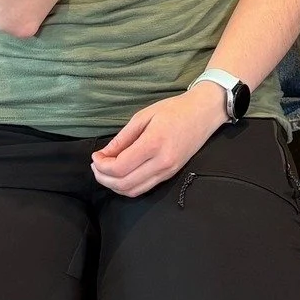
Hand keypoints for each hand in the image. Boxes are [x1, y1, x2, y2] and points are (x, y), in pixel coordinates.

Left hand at [91, 87, 223, 196]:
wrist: (205, 112)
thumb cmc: (174, 109)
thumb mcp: (145, 115)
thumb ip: (123, 138)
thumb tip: (103, 154)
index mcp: (153, 143)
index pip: (119, 167)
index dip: (101, 166)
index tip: (95, 156)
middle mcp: (161, 162)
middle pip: (123, 183)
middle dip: (103, 178)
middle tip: (96, 165)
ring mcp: (168, 171)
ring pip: (133, 191)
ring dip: (114, 185)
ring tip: (106, 171)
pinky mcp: (171, 174)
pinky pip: (144, 188)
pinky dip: (128, 186)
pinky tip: (121, 174)